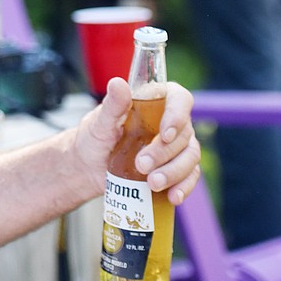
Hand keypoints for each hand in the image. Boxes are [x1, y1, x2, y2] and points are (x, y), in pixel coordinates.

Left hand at [76, 77, 201, 204]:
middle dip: (164, 153)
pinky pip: (190, 177)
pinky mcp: (176, 169)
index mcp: (155, 102)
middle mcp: (171, 122)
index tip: (164, 133)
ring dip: (174, 172)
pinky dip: (184, 187)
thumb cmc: (95, 137)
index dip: (177, 115)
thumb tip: (118, 83)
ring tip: (152, 183)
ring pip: (190, 157)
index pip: (179, 99)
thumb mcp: (99, 122)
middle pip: (184, 134)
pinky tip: (173, 196)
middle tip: (141, 165)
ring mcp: (176, 147)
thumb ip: (112, 105)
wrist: (89, 166)